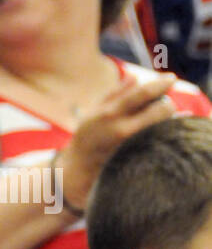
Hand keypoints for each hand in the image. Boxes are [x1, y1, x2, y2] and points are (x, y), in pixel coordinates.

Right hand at [58, 74, 176, 211]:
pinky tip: (153, 136)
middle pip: (163, 109)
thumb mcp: (94, 113)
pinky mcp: (141, 159)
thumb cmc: (87, 139)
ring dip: (165, 121)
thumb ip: (115, 94)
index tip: (171, 78)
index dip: (161, 83)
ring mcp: (133, 146)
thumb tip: (136, 77)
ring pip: (166, 125)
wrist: (77, 172)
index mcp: (110, 114)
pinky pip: (162, 141)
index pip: (144, 93)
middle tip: (160, 107)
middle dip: (165, 105)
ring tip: (152, 124)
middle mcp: (123, 130)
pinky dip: (162, 135)